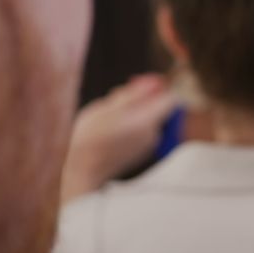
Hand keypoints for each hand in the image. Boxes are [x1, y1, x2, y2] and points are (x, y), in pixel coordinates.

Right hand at [61, 74, 177, 203]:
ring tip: (109, 115)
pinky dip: (131, 124)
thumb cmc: (92, 136)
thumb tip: (157, 81)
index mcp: (148, 122)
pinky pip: (142, 130)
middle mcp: (154, 134)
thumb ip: (135, 94)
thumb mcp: (108, 107)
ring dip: (134, 112)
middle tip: (116, 99)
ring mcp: (149, 145)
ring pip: (148, 118)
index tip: (139, 84)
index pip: (169, 99)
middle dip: (142, 99)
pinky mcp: (141, 152)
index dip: (157, 88)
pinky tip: (111, 128)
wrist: (84, 170)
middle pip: (158, 107)